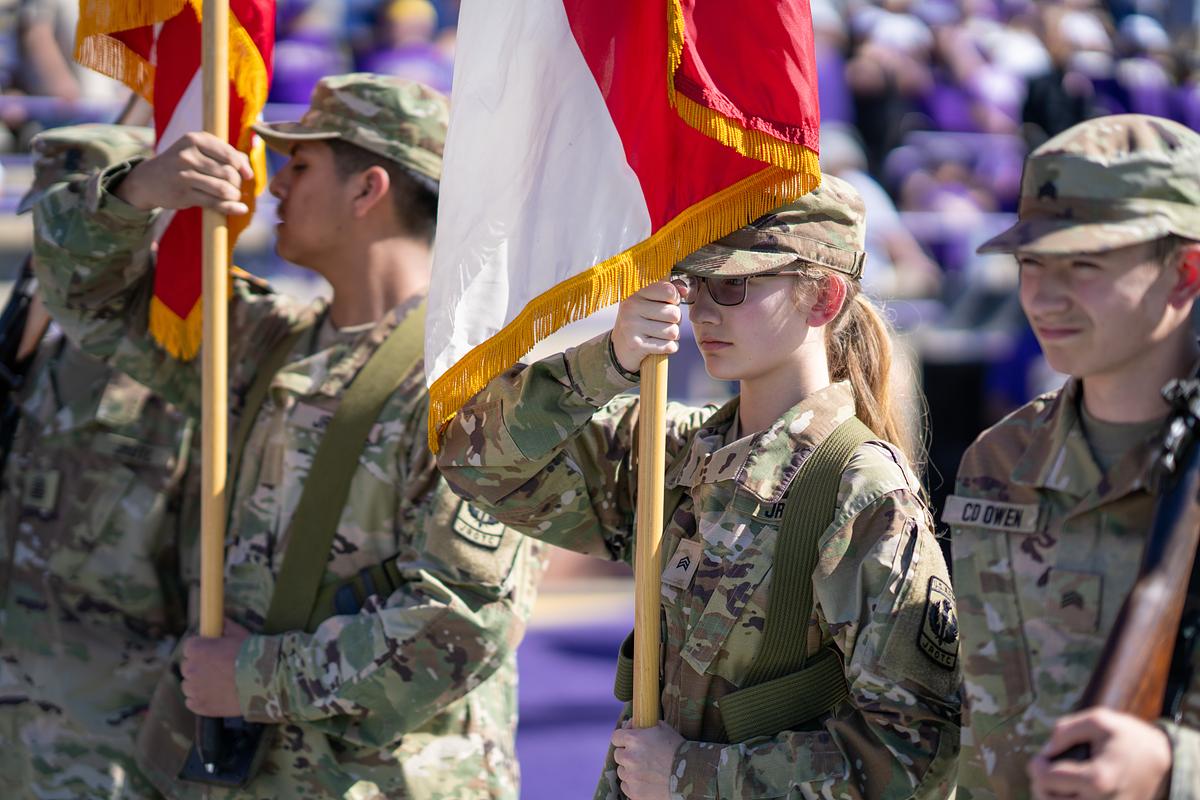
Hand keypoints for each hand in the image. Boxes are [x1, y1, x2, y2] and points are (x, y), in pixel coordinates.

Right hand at [117, 131, 253, 215]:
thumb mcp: (198, 150)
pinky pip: (214, 203)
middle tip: (235, 187)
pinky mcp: (183, 194)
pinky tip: (240, 209)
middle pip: (229, 173)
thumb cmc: (182, 163)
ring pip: (223, 189)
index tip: (247, 176)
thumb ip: (225, 153)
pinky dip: (231, 208)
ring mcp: (184, 176)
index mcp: (195, 140)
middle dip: (237, 183)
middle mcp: (188, 156)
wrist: (149, 179)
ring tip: (233, 196)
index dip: (243, 167)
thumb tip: (248, 168)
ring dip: (234, 196)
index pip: (229, 154)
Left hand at [180, 618, 251, 717]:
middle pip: (188, 666)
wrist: (263, 682)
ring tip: (219, 684)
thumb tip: (220, 620)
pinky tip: (216, 696)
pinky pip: (192, 701)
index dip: (202, 649)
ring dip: (199, 684)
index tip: (212, 652)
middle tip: (218, 669)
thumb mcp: (239, 634)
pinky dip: (201, 699)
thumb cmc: (251, 655)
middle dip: (199, 667)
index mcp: (197, 648)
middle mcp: (190, 668)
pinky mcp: (198, 706)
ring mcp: (193, 689)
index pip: (190, 647)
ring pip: (189, 685)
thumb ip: (225, 626)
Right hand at [611, 281, 681, 373]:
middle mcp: (631, 306)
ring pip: (673, 332)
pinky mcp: (636, 345)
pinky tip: (659, 344)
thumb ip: (671, 289)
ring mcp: (632, 326)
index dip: (674, 299)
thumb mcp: (653, 300)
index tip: (666, 303)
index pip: (669, 291)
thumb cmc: (644, 319)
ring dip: (672, 335)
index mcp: (636, 291)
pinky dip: (669, 347)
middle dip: (675, 321)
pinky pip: (669, 346)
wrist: (622, 345)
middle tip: (662, 322)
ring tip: (660, 333)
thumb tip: (685, 290)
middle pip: (674, 314)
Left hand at [611, 720, 683, 799]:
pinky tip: (646, 781)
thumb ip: (648, 726)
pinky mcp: (635, 792)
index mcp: (634, 739)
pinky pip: (626, 786)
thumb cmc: (679, 749)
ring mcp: (631, 777)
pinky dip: (633, 784)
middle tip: (641, 757)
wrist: (691, 775)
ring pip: (622, 772)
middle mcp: (629, 757)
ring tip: (645, 770)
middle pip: (618, 755)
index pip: (616, 737)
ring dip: (630, 770)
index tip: (629, 740)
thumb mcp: (664, 729)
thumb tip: (638, 724)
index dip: (623, 738)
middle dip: (627, 755)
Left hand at [1028, 708, 1171, 799]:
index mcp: (1097, 779)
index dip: (1037, 765)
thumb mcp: (1100, 720)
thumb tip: (1047, 749)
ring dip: (1051, 796)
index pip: (1046, 780)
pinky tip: (1068, 790)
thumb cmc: (1130, 738)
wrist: (1164, 762)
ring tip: (1054, 781)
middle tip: (1045, 769)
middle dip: (1040, 783)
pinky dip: (1068, 799)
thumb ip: (1065, 730)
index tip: (1043, 756)